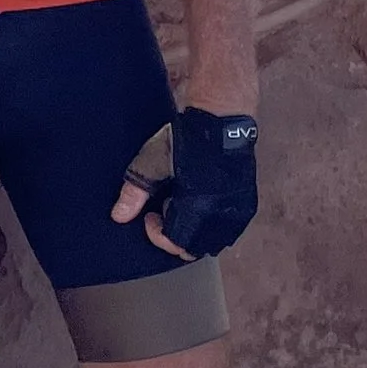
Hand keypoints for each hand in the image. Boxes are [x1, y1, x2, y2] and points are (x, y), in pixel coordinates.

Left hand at [113, 107, 258, 259]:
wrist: (221, 119)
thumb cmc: (187, 140)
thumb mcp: (152, 163)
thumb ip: (134, 193)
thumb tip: (118, 217)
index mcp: (199, 208)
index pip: (177, 244)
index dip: (158, 235)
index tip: (149, 216)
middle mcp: (223, 215)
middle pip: (195, 248)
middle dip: (175, 235)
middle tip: (165, 210)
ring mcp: (239, 211)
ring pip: (213, 241)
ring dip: (194, 232)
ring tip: (182, 205)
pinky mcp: (248, 204)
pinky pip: (228, 229)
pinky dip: (211, 225)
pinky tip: (200, 203)